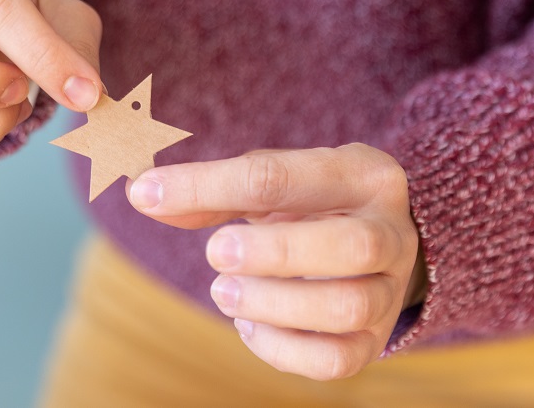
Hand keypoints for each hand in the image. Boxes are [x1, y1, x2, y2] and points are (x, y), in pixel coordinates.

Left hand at [126, 143, 425, 379]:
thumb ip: (210, 191)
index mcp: (361, 174)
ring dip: (273, 303)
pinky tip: (248, 325)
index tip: (146, 194)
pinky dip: (281, 348)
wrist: (375, 244)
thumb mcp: (270, 184)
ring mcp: (389, 290)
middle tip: (215, 252)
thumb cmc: (310, 205)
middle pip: (350, 245)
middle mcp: (390, 231)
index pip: (282, 175)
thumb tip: (144, 195)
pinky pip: (336, 359)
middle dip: (274, 252)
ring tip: (224, 291)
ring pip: (346, 307)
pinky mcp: (375, 340)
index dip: (205, 185)